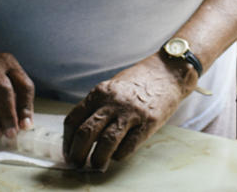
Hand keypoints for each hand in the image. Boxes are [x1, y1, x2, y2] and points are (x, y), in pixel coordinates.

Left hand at [62, 57, 194, 170]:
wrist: (169, 71)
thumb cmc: (139, 81)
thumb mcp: (112, 87)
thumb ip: (98, 106)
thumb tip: (83, 133)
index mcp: (100, 92)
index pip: (73, 120)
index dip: (67, 140)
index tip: (68, 151)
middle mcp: (112, 102)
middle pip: (86, 133)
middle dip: (77, 153)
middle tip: (77, 163)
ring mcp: (131, 112)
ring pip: (105, 142)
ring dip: (97, 159)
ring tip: (96, 165)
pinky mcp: (149, 122)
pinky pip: (128, 146)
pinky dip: (119, 155)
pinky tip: (117, 155)